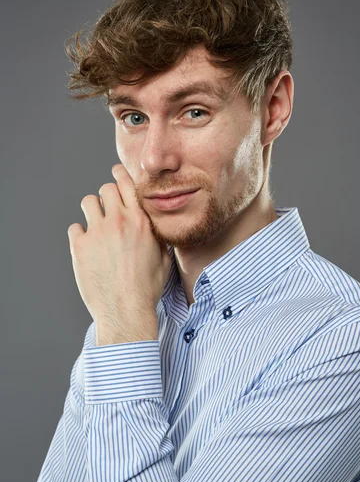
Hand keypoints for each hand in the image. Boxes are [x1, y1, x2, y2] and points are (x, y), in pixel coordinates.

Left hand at [67, 164, 170, 338]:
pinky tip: (87, 247)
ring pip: (87, 202)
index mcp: (140, 222)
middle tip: (106, 206)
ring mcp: (97, 233)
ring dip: (92, 210)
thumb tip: (155, 229)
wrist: (126, 310)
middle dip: (106, 195)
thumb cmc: (147, 288)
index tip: (116, 171)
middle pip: (105, 189)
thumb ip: (157, 238)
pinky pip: (75, 228)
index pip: (127, 184)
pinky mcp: (79, 247)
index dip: (120, 174)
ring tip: (95, 225)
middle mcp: (118, 222)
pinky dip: (80, 235)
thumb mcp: (163, 259)